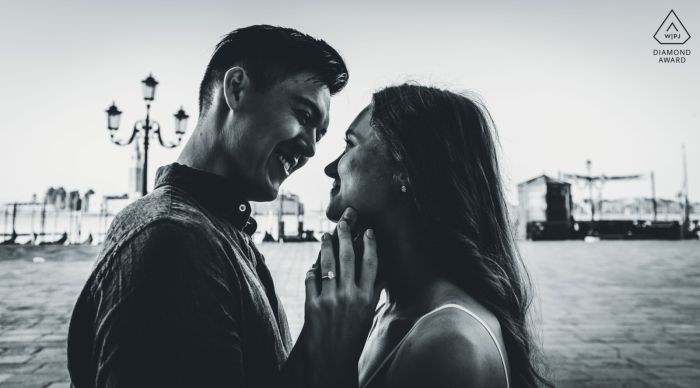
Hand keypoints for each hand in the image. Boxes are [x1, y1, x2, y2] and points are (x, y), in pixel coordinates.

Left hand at [303, 209, 381, 387]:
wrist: (330, 360)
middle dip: (346, 234)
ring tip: (326, 235)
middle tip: (345, 220)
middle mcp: (349, 296)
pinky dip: (312, 269)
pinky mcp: (311, 305)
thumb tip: (382, 272)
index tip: (368, 230)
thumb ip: (373, 292)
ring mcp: (329, 299)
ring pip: (327, 263)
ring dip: (326, 246)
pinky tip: (314, 264)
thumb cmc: (352, 337)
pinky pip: (311, 279)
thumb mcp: (367, 315)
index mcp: (366, 298)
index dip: (370, 244)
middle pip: (348, 257)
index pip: (370, 264)